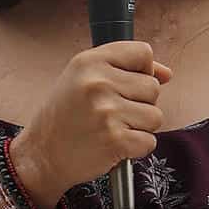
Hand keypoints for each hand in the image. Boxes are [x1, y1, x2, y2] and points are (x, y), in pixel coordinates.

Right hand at [11, 41, 170, 208]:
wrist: (42, 155)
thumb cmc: (64, 115)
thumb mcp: (83, 78)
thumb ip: (125, 69)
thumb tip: (167, 73)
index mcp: (90, 61)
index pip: (143, 53)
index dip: (142, 70)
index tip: (128, 84)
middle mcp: (99, 83)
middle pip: (153, 86)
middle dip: (140, 102)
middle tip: (113, 112)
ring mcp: (108, 112)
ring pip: (155, 115)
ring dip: (140, 127)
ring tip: (113, 128)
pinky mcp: (115, 141)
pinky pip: (149, 141)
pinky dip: (137, 147)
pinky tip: (115, 145)